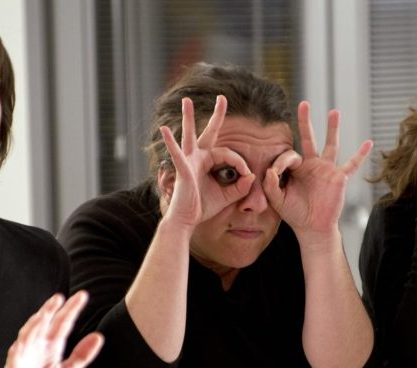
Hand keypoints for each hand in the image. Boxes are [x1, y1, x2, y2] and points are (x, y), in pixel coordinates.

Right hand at [0, 291, 103, 367]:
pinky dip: (19, 347)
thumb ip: (82, 355)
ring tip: (45, 312)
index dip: (71, 310)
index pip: (63, 323)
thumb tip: (99, 336)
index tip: (83, 295)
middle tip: (60, 297)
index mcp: (53, 346)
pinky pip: (15, 354)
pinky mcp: (14, 366)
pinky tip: (22, 341)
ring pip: (30, 333)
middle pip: (46, 323)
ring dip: (36, 323)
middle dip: (52, 309)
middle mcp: (39, 345)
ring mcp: (25, 353)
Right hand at [159, 95, 254, 227]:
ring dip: (188, 118)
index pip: (228, 153)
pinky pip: (177, 154)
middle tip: (222, 97)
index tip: (247, 174)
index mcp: (207, 162)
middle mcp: (197, 158)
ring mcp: (188, 162)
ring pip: (189, 136)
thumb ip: (240, 187)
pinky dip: (170, 142)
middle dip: (217, 116)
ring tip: (186, 101)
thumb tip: (252, 177)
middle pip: (208, 133)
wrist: (187, 220)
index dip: (240, 161)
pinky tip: (164, 129)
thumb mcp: (227, 196)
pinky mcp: (182, 170)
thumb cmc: (203, 207)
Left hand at [263, 100, 371, 238]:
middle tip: (303, 103)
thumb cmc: (295, 214)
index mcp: (296, 169)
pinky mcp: (339, 177)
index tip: (274, 173)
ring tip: (334, 112)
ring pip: (330, 144)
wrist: (313, 228)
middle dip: (305, 121)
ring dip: (332, 128)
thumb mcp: (277, 200)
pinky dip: (361, 154)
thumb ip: (270, 185)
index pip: (289, 155)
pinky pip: (352, 164)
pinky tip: (369, 143)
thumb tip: (269, 169)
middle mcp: (312, 165)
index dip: (281, 162)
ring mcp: (327, 169)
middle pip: (308, 138)